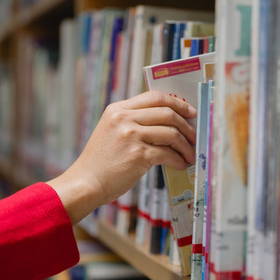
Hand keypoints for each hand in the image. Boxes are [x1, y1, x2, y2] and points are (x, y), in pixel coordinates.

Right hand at [47, 91, 196, 222]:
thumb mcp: (111, 131)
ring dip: (185, 145)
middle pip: (167, 113)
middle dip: (186, 125)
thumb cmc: (101, 162)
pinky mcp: (138, 155)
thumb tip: (168, 123)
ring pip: (171, 133)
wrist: (85, 183)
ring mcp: (131, 136)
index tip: (190, 112)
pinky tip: (180, 164)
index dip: (176, 102)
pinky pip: (168, 153)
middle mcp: (124, 118)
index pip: (154, 97)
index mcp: (118, 109)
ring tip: (189, 154)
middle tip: (194, 136)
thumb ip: (133, 122)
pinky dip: (178, 160)